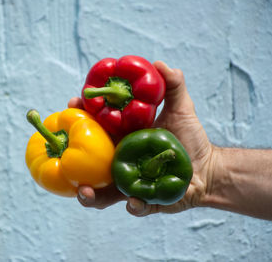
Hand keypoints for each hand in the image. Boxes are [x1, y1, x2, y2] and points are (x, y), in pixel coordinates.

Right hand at [68, 61, 214, 215]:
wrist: (208, 169)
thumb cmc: (190, 139)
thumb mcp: (182, 109)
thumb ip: (172, 86)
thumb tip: (161, 64)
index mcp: (123, 139)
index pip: (95, 128)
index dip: (80, 116)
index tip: (73, 102)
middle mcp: (120, 162)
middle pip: (89, 164)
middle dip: (71, 161)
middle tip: (64, 156)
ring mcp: (130, 184)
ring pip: (102, 193)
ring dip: (89, 195)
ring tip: (84, 192)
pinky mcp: (145, 201)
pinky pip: (135, 206)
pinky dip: (133, 205)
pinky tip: (133, 201)